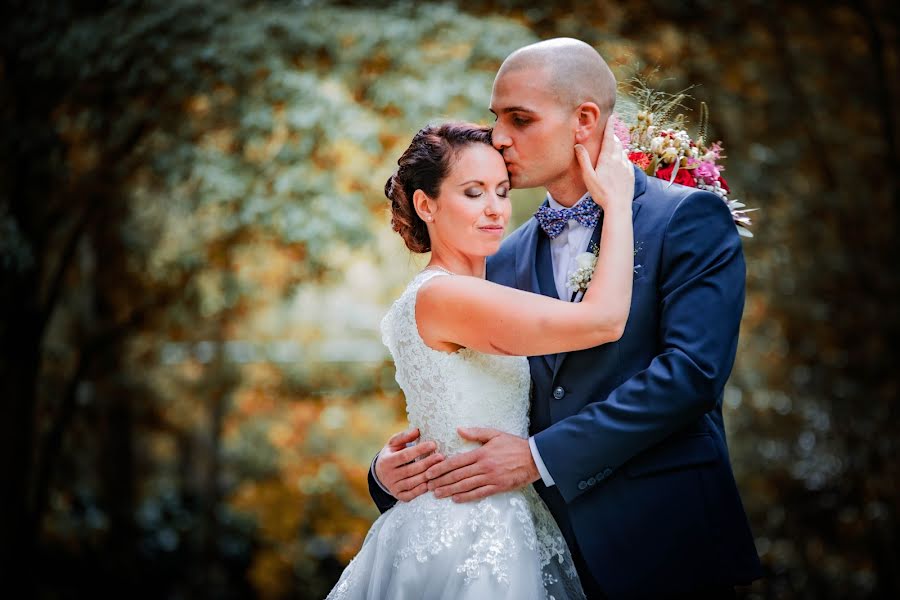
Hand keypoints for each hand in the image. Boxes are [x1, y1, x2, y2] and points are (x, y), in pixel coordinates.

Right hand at [374, 428, 443, 501]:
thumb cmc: (391, 454)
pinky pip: (411, 495)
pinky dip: (421, 490)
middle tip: (441, 457)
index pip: (405, 455)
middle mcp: (388, 475)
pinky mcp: (398, 496)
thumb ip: (404, 436)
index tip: (433, 444)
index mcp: (386, 461)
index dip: (419, 450)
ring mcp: (393, 487)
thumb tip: (417, 430)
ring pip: (412, 483)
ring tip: (440, 469)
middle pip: (410, 470)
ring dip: (427, 476)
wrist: (380, 474)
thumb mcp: (393, 444)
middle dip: (427, 463)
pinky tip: (431, 483)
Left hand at [424, 427, 539, 502]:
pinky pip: (479, 494)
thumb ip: (476, 433)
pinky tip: (456, 499)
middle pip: (457, 475)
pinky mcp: (498, 487)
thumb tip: (459, 429)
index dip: (441, 467)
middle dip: (441, 481)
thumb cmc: (514, 445)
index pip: (456, 461)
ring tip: (437, 494)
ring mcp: (490, 478)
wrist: (535, 458)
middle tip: (428, 485)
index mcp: (481, 453)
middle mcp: (484, 467)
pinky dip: (466, 497)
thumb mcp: (495, 434)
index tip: (430, 472)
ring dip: (450, 490)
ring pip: (466, 486)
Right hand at [575, 114, 633, 213]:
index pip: (609, 138)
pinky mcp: (631, 173)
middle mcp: (619, 159)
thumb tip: (577, 146)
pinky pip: (627, 160)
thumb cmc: (602, 193)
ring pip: (622, 151)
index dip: (610, 126)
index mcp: (608, 158)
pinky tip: (621, 158)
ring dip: (618, 145)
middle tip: (609, 131)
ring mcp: (626, 166)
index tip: (612, 116)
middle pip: (616, 143)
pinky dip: (623, 155)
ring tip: (613, 143)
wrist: (619, 205)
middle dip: (612, 136)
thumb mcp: (589, 177)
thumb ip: (583, 160)